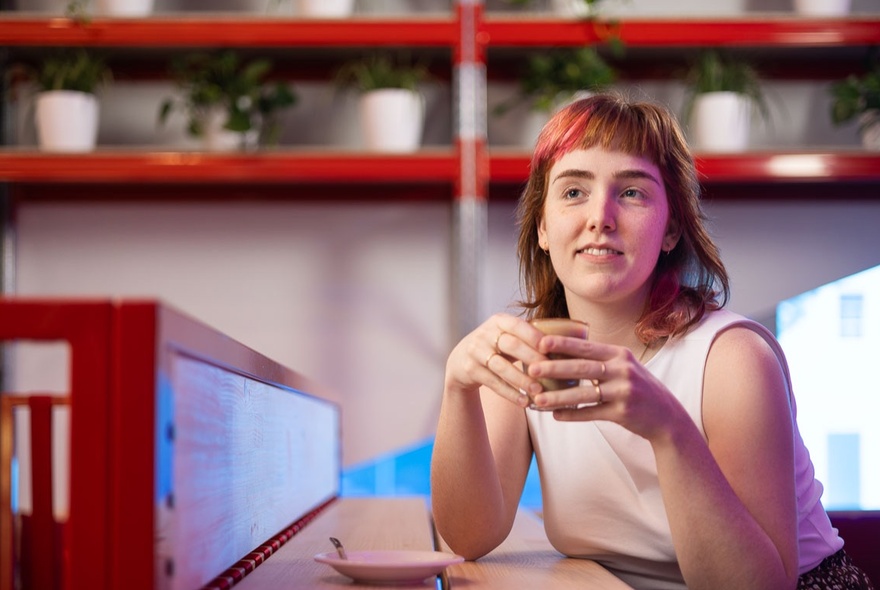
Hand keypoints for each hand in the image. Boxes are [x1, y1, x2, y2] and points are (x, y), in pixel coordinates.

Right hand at [444, 313, 547, 406]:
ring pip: (501, 367)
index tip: (551, 347)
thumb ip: (529, 336)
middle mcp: (484, 334)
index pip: (517, 325)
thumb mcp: (507, 335)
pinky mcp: (470, 370)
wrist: (461, 360)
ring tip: (538, 391)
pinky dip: (510, 393)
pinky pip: (493, 383)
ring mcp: (475, 351)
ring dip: (521, 380)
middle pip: (511, 345)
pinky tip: (524, 402)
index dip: (534, 336)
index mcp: (498, 321)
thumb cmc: (496, 347)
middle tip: (551, 371)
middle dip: (532, 358)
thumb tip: (572, 340)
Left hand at [527, 336, 685, 441]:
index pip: (587, 347)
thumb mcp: (624, 366)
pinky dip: (573, 415)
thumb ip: (600, 359)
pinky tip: (556, 415)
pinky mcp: (623, 413)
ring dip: (558, 397)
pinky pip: (592, 414)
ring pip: (584, 394)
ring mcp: (624, 392)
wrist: (666, 415)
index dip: (563, 344)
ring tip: (538, 399)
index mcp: (619, 354)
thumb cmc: (637, 386)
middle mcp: (623, 370)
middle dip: (555, 368)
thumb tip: (564, 351)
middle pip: (582, 368)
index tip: (541, 342)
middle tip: (532, 368)